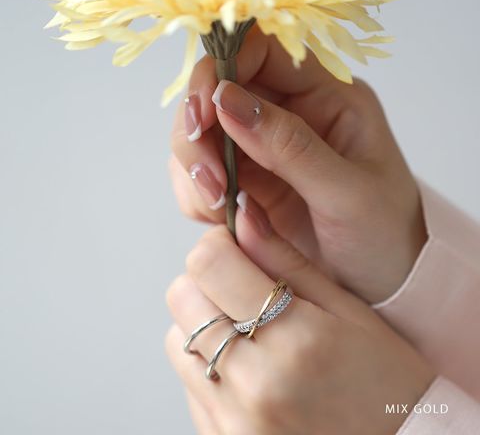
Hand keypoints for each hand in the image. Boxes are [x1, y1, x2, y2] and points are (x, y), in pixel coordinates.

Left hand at [166, 215, 433, 434]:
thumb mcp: (350, 311)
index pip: (208, 263)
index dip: (218, 244)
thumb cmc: (386, 384)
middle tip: (245, 289)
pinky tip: (250, 370)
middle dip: (207, 281)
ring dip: (204, 324)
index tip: (237, 248)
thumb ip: (287, 261)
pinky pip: (189, 384)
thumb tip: (244, 217)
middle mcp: (254, 383)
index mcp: (293, 338)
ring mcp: (232, 420)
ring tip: (250, 333)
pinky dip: (209, 365)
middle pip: (182, 297)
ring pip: (178, 339)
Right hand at [170, 25, 426, 303]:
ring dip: (194, 167)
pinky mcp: (246, 180)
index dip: (220, 70)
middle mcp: (290, 114)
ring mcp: (263, 148)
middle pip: (217, 92)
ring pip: (201, 134)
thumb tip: (227, 98)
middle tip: (208, 178)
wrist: (381, 282)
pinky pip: (202, 173)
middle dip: (198, 131)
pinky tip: (220, 216)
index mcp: (327, 96)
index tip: (203, 116)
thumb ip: (290, 145)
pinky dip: (197, 193)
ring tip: (218, 205)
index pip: (261, 50)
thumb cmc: (383, 233)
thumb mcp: (347, 192)